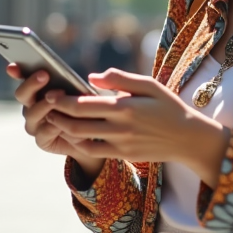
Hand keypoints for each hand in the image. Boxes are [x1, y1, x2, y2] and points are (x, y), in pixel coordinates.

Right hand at [9, 64, 101, 167]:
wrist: (92, 136)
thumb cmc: (86, 108)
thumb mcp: (84, 91)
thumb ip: (77, 83)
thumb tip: (84, 76)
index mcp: (37, 89)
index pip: (23, 76)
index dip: (17, 71)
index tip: (13, 66)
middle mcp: (31, 106)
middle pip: (22, 94)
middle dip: (31, 83)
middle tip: (44, 75)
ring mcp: (34, 124)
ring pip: (32, 113)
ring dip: (44, 104)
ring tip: (59, 95)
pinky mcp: (42, 140)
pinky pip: (44, 132)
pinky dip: (53, 126)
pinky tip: (61, 122)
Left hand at [44, 69, 229, 185]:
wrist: (187, 138)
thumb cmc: (168, 106)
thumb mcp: (149, 85)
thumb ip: (119, 78)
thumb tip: (91, 77)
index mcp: (125, 106)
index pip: (84, 104)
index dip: (63, 100)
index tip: (50, 93)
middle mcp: (121, 127)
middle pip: (78, 122)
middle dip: (57, 115)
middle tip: (45, 106)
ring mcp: (121, 143)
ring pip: (82, 138)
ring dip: (64, 129)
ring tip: (53, 120)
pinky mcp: (123, 155)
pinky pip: (93, 151)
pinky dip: (78, 143)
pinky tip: (72, 134)